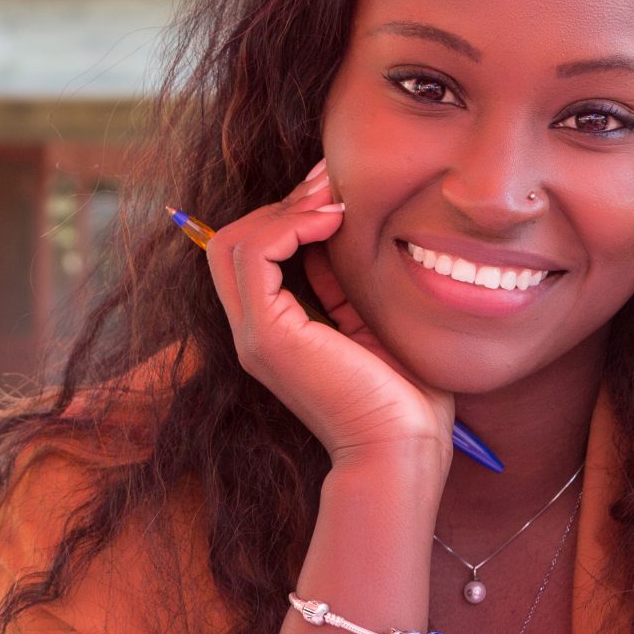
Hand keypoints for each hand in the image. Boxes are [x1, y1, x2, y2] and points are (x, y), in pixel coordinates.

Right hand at [198, 160, 455, 474]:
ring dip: (284, 208)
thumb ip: (344, 283)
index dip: (287, 214)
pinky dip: (290, 224)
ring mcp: (254, 335)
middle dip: (282, 202)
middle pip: (230, 240)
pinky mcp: (268, 336)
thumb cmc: (402, 398)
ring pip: (232, 241)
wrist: (402, 451)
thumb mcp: (370, 322)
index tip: (335, 193)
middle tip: (332, 182)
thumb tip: (341, 226)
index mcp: (275, 331)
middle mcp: (254, 332)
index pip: (252, 254)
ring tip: (334, 200)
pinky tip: (334, 221)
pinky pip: (255, 253)